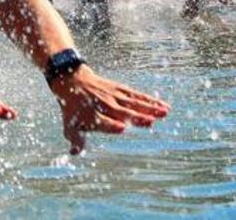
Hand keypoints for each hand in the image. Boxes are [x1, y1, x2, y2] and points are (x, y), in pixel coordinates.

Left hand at [50, 65, 169, 154]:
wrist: (72, 81)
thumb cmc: (73, 109)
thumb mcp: (70, 125)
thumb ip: (76, 139)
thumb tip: (73, 153)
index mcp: (92, 116)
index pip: (102, 122)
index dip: (111, 125)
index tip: (122, 128)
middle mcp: (104, 105)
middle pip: (121, 112)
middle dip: (134, 116)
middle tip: (149, 122)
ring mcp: (113, 97)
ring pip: (133, 103)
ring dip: (149, 108)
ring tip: (164, 113)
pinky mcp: (121, 90)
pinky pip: (138, 96)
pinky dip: (151, 101)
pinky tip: (165, 107)